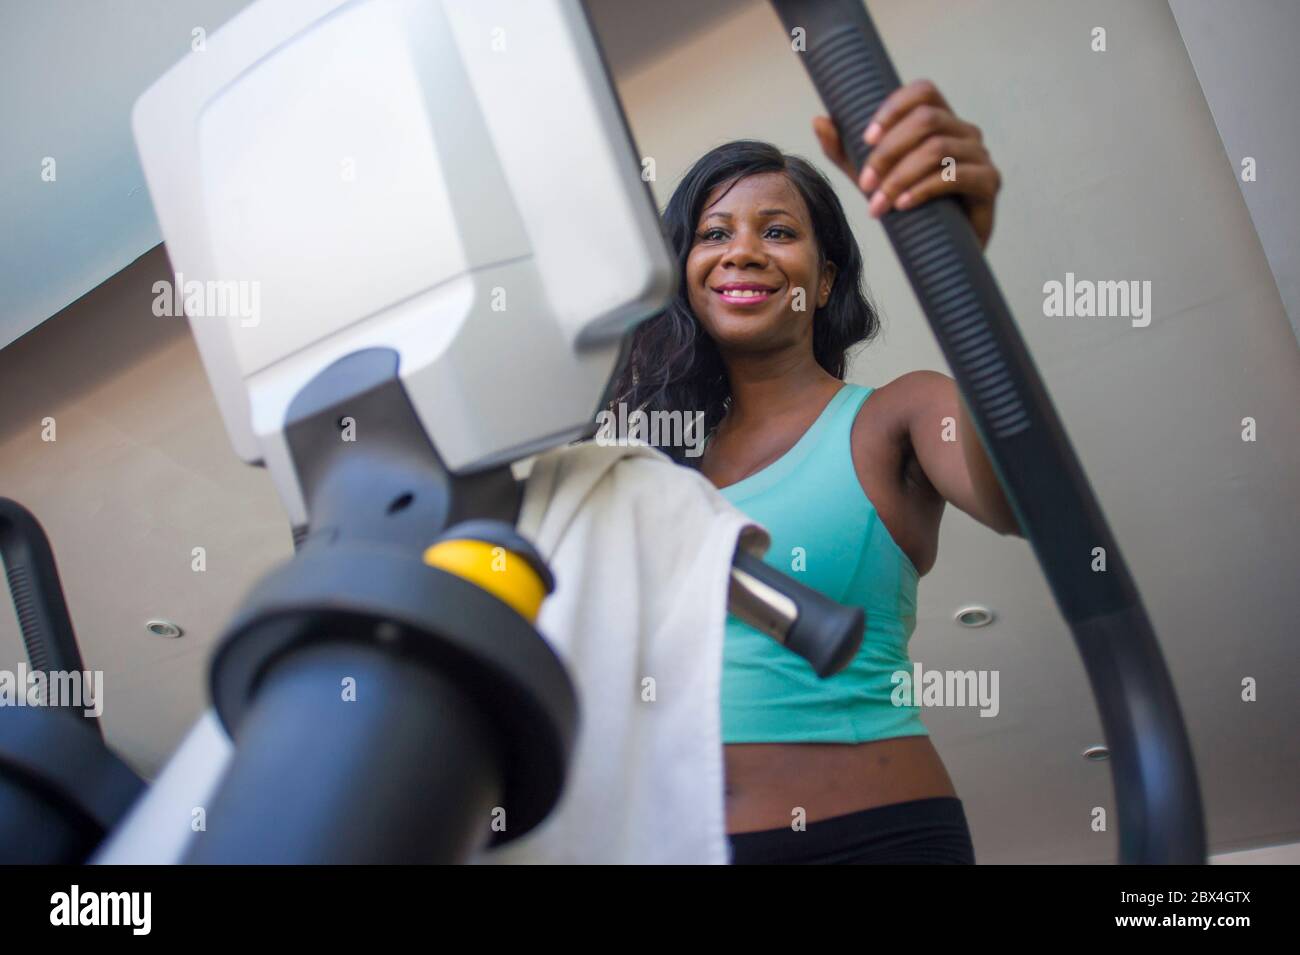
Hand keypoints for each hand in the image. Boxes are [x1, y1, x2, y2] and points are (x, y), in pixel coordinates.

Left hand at [813, 79, 999, 248]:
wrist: (945, 250)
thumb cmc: (910, 207)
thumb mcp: (872, 177)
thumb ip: (846, 151)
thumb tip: (819, 120)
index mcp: (940, 120)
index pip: (923, 91)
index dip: (893, 108)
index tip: (866, 138)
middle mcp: (964, 131)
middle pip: (927, 120)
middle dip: (888, 152)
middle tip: (864, 184)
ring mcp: (980, 155)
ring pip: (937, 148)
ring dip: (900, 177)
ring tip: (877, 205)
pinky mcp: (990, 182)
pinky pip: (956, 175)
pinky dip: (924, 189)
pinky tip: (903, 205)